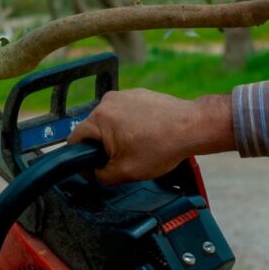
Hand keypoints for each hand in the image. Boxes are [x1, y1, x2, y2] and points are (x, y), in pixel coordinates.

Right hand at [67, 89, 234, 184]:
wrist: (193, 127)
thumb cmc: (162, 146)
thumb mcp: (125, 172)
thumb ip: (100, 175)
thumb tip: (93, 172)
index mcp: (99, 118)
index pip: (75, 139)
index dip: (80, 158)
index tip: (93, 167)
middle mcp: (108, 102)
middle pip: (93, 130)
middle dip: (103, 146)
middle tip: (122, 159)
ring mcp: (124, 95)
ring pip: (110, 121)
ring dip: (118, 135)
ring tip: (139, 146)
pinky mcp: (138, 94)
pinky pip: (126, 112)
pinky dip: (132, 124)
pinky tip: (148, 135)